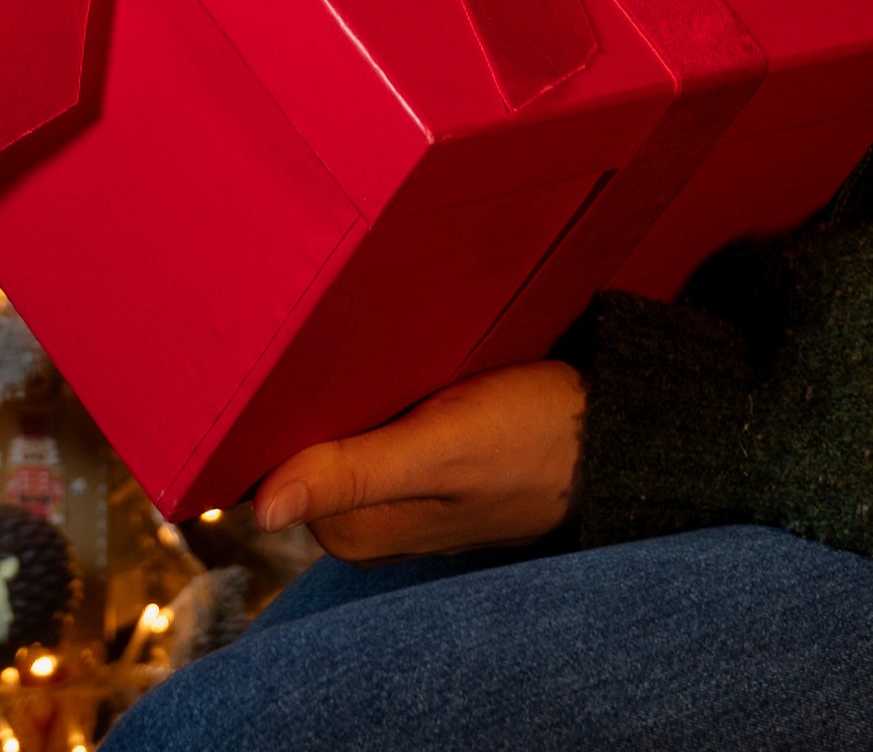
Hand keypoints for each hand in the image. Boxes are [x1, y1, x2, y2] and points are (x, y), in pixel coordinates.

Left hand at [251, 362, 582, 563]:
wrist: (609, 437)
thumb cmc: (531, 439)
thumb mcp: (441, 449)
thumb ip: (354, 475)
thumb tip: (262, 514)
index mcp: (354, 531)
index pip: (271, 465)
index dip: (274, 411)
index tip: (285, 361)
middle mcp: (364, 523)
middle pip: (299, 447)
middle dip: (306, 397)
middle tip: (330, 341)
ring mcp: (392, 497)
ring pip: (334, 431)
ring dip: (339, 390)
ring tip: (362, 347)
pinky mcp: (418, 469)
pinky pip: (369, 425)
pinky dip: (371, 393)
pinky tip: (390, 367)